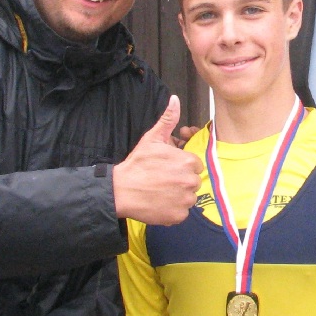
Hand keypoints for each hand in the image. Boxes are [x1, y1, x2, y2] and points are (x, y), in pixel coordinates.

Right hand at [113, 95, 202, 225]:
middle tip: (162, 180)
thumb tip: (175, 99)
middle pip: (192, 181)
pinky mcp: (178, 216)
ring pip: (189, 197)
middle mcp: (190, 181)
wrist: (121, 190)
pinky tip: (159, 202)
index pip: (193, 165)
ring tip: (160, 191)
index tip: (167, 168)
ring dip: (178, 195)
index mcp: (188, 162)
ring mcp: (185, 200)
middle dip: (180, 180)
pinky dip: (173, 209)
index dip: (180, 166)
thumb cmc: (137, 164)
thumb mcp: (152, 138)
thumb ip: (168, 119)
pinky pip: (181, 212)